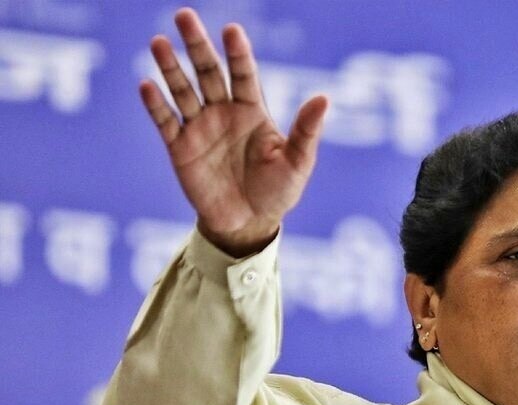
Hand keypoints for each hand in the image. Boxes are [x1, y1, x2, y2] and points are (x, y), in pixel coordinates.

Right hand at [140, 7, 327, 256]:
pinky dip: (156, 105)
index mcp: (253, 111)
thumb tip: (324, 98)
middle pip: (208, 73)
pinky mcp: (180, 148)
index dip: (238, 53)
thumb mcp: (298, 163)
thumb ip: (306, 131)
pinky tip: (146, 85)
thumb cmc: (278, 191)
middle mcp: (224, 113)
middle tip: (185, 15)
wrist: (248, 224)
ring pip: (183, 91)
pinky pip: (166, 122)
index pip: (244, 74)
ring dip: (170, 68)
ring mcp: (200, 128)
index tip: (232, 29)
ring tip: (158, 42)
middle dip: (197, 46)